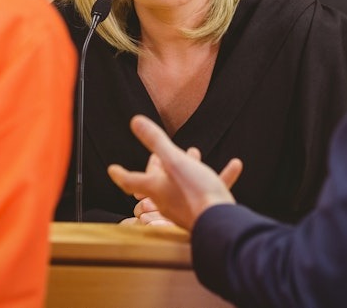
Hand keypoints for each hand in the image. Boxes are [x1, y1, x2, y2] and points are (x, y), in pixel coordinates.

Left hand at [108, 115, 241, 230]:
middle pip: (156, 181)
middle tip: (158, 153)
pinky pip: (205, 190)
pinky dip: (216, 177)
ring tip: (193, 153)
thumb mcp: (175, 161)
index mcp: (156, 188)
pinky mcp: (202, 212)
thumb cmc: (195, 192)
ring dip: (185, 167)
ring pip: (180, 184)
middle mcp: (166, 200)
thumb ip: (156, 142)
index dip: (120, 173)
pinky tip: (234, 166)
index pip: (130, 180)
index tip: (112, 169)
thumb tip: (135, 121)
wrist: (220, 223)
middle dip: (158, 165)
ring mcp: (184, 208)